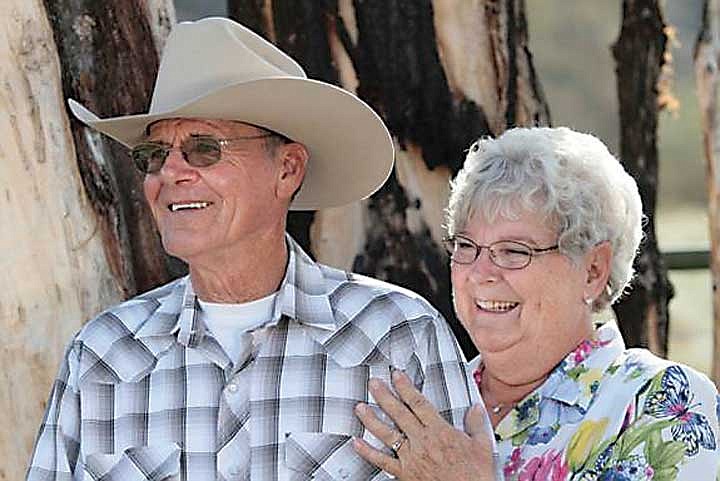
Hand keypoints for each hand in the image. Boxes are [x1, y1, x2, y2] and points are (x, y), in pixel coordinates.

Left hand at [353, 370, 497, 480]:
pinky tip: (356, 443)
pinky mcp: (405, 473)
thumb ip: (477, 424)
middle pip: (399, 414)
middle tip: (373, 383)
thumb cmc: (475, 475)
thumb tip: (476, 408)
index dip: (406, 387)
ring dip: (371, 420)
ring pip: (387, 434)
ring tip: (360, 407)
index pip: (419, 404)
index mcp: (440, 432)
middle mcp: (423, 442)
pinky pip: (383, 461)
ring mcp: (412, 458)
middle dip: (385, 396)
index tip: (396, 375)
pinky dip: (368, 452)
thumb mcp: (483, 446)